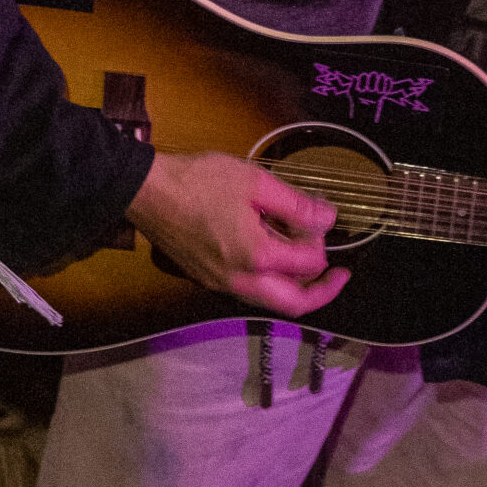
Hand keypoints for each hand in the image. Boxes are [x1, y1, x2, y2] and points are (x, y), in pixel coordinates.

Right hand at [125, 151, 349, 314]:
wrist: (147, 191)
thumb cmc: (199, 181)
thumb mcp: (256, 182)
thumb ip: (296, 205)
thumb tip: (328, 219)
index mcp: (256, 257)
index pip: (309, 264)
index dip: (322, 241)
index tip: (323, 219)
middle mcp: (240, 281)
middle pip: (293, 304)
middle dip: (322, 291)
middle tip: (339, 274)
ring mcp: (220, 284)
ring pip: (270, 300)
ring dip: (294, 287)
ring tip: (306, 261)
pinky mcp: (207, 278)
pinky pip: (249, 290)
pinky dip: (269, 280)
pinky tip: (271, 253)